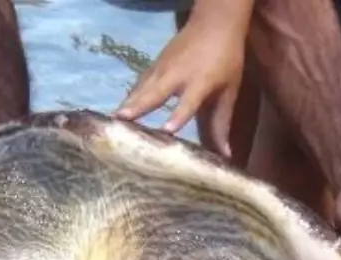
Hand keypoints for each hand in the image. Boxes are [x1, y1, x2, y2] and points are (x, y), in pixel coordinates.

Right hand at [114, 11, 246, 156]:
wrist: (214, 23)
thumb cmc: (226, 61)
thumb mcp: (228, 91)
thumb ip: (222, 123)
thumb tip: (225, 155)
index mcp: (200, 81)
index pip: (188, 101)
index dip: (178, 115)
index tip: (166, 130)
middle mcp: (177, 74)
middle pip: (155, 92)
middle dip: (138, 106)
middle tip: (121, 122)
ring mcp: (162, 68)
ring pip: (142, 88)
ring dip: (127, 104)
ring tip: (112, 122)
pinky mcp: (154, 66)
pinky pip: (139, 84)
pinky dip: (129, 98)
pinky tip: (118, 113)